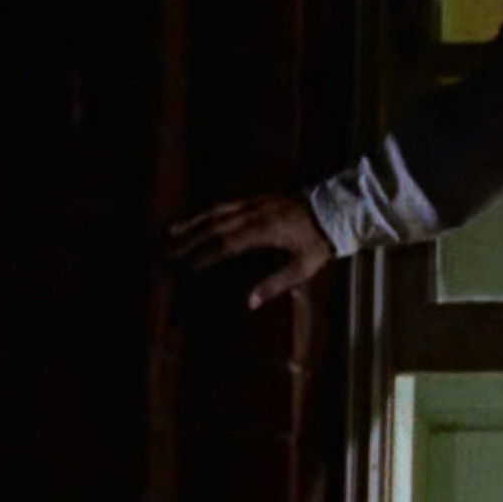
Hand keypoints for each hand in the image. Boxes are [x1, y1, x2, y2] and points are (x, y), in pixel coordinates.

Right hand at [165, 192, 336, 309]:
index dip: (204, 256)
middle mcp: (254, 213)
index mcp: (264, 230)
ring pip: (216, 212)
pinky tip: (196, 219)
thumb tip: (249, 303)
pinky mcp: (257, 198)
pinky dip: (207, 212)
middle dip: (189, 241)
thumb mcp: (304, 267)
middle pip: (214, 227)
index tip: (186, 268)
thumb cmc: (320, 242)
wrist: (335, 210)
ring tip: (170, 232)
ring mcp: (254, 203)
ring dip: (192, 223)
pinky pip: (225, 204)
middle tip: (167, 253)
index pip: (226, 245)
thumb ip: (276, 284)